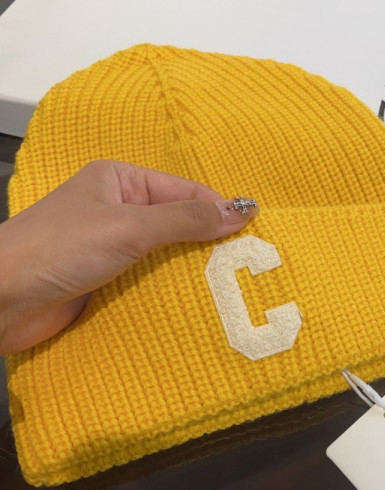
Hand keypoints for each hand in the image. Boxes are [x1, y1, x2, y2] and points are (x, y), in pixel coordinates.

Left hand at [0, 163, 256, 353]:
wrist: (2, 299)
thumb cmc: (55, 250)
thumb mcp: (128, 226)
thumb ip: (185, 219)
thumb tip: (239, 209)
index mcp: (118, 180)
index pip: (184, 190)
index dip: (219, 210)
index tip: (255, 236)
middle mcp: (115, 210)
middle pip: (177, 225)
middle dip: (208, 246)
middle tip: (248, 270)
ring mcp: (108, 250)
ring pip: (163, 260)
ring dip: (188, 275)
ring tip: (229, 293)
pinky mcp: (102, 285)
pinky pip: (145, 287)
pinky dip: (167, 297)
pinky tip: (193, 309)